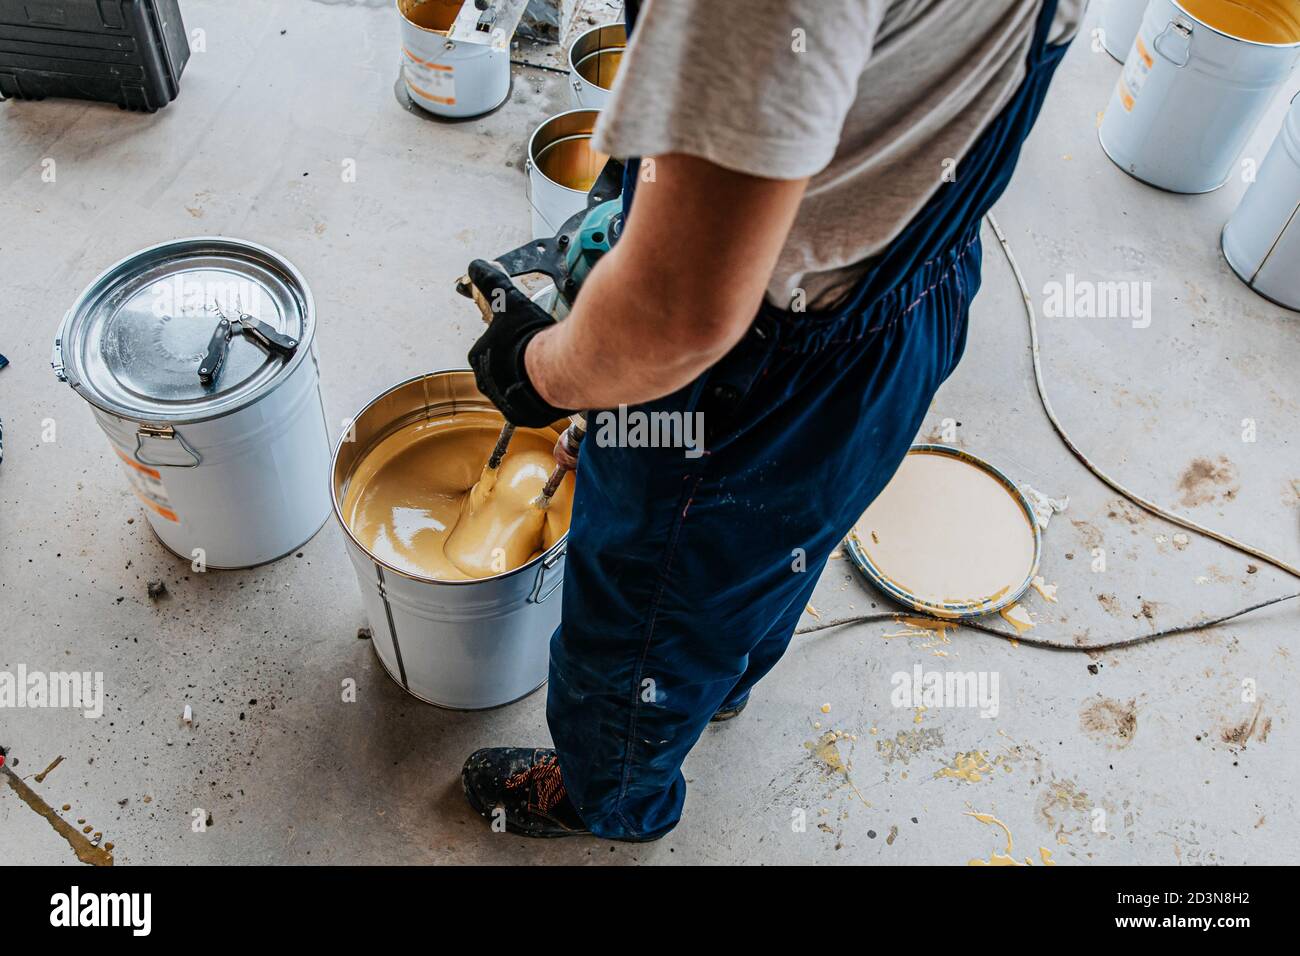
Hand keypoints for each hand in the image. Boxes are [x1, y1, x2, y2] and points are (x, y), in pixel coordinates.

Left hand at [465, 260, 573, 427]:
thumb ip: (490, 281)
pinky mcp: (522, 416)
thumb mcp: (507, 300)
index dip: (507, 341)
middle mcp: (486, 382)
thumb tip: (476, 264)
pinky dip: (539, 397)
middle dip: (517, 362)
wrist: (555, 369)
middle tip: (537, 352)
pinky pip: (529, 406)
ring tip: (549, 367)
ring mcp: (503, 401)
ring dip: (529, 380)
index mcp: (478, 357)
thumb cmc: (529, 338)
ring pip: (516, 388)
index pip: (488, 348)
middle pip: (501, 369)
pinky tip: (553, 385)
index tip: (522, 338)